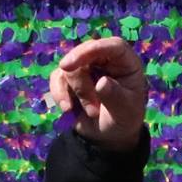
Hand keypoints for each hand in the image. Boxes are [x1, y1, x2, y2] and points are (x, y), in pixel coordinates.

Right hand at [48, 37, 148, 151]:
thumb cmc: (124, 119)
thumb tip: (102, 82)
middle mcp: (104, 59)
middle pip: (83, 54)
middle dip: (82, 84)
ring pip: (68, 68)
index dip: (93, 49)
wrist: (109, 135)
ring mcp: (85, 67)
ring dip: (77, 94)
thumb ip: (115, 97)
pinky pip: (56, 78)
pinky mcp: (69, 78)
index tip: (71, 64)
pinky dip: (59, 94)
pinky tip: (68, 109)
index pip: (112, 46)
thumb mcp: (125, 112)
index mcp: (125, 62)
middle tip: (93, 110)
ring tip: (92, 112)